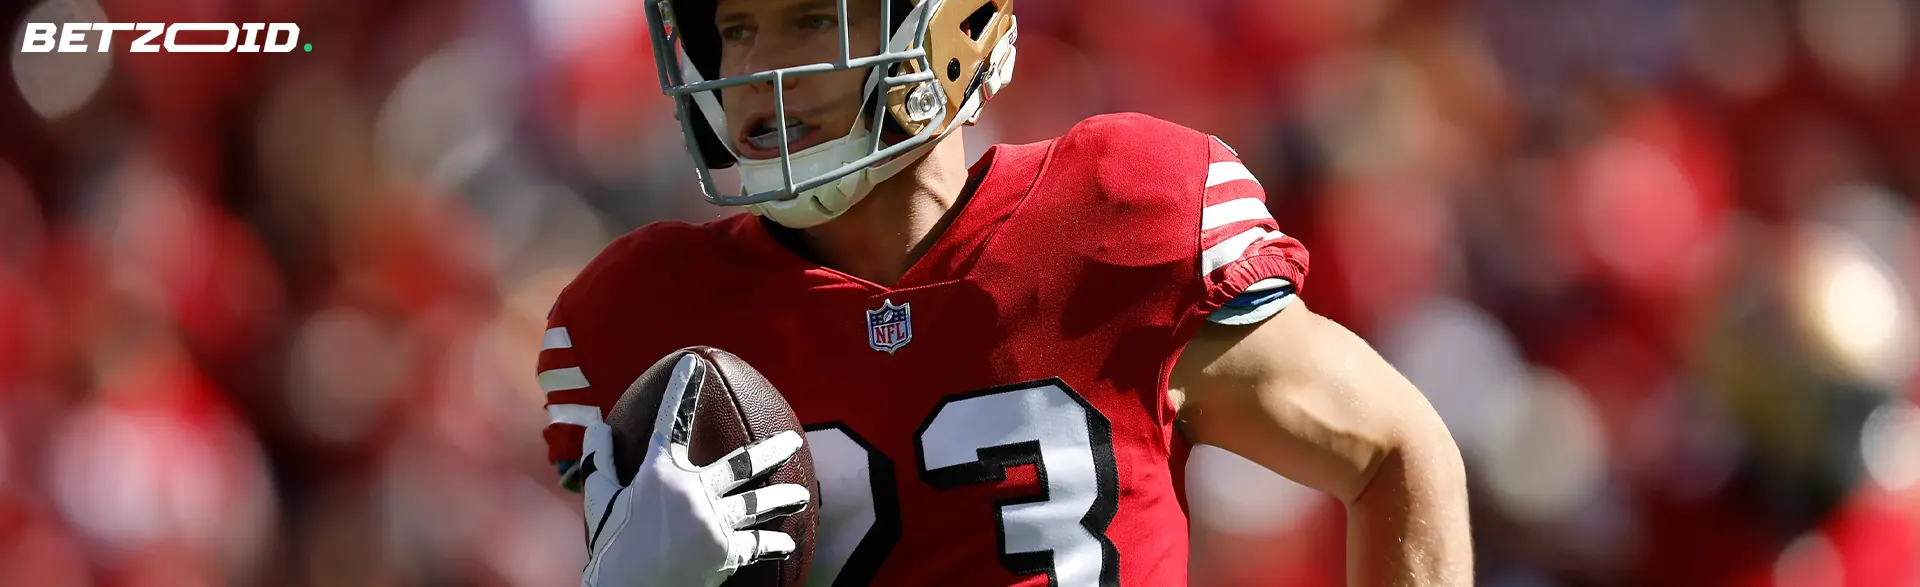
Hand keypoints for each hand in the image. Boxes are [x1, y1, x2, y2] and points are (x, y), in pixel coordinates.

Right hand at [580, 354, 810, 586]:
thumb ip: (602, 462)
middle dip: (772, 451)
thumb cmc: (611, 547)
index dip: (682, 392)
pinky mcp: (726, 554)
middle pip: (742, 465)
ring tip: (803, 495)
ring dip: (784, 498)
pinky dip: (774, 544)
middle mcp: (694, 493)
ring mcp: (714, 524)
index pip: (672, 423)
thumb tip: (595, 427)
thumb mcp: (601, 502)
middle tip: (795, 441)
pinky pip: (758, 546)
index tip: (693, 365)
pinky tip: (788, 543)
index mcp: (660, 475)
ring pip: (758, 505)